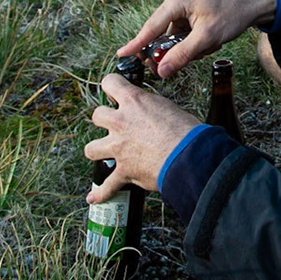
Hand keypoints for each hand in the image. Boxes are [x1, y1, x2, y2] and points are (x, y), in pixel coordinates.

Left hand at [84, 74, 201, 201]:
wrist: (190, 156)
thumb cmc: (186, 131)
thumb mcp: (168, 107)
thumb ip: (151, 108)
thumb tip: (150, 115)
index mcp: (134, 101)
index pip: (110, 82)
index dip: (112, 86)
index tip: (114, 90)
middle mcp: (121, 122)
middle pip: (97, 115)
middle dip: (104, 119)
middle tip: (115, 124)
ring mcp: (118, 148)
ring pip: (91, 148)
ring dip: (97, 150)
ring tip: (104, 152)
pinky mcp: (123, 170)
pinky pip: (107, 185)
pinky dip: (101, 193)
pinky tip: (93, 197)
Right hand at [117, 0, 277, 78]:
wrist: (256, 2)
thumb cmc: (233, 13)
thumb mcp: (208, 38)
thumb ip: (183, 55)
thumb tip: (161, 71)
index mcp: (176, 0)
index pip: (151, 27)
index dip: (136, 44)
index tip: (121, 55)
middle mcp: (176, 0)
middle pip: (161, 34)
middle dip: (174, 50)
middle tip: (183, 62)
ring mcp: (184, 6)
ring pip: (175, 37)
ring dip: (189, 48)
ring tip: (210, 45)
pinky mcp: (191, 12)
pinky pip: (184, 34)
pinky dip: (195, 43)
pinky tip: (212, 41)